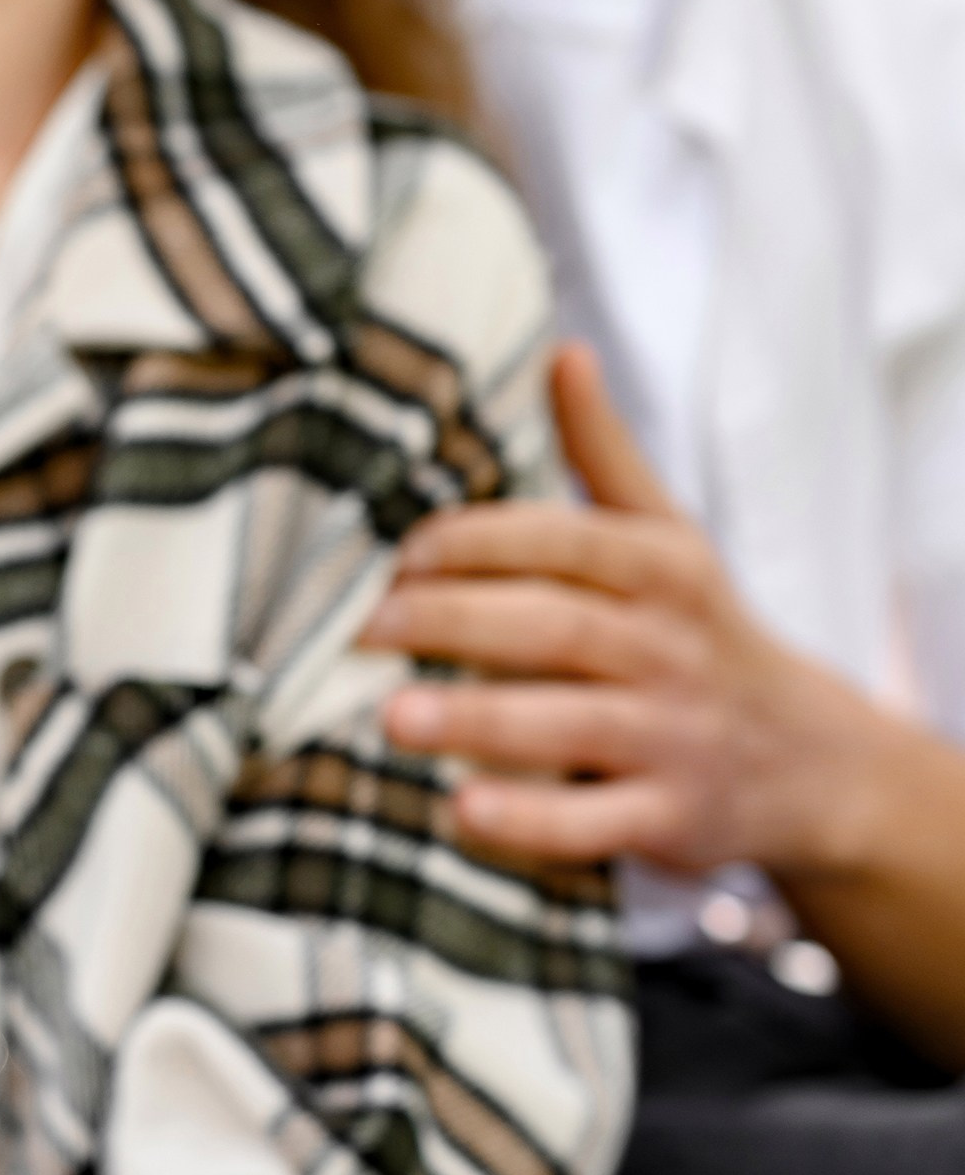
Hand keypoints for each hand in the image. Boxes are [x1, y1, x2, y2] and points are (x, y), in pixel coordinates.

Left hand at [360, 343, 865, 879]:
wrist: (810, 759)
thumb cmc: (700, 633)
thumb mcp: (670, 537)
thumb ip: (607, 454)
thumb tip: (563, 352)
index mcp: (660, 571)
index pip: (564, 543)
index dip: (480, 544)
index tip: (401, 555)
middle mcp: (668, 649)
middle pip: (555, 627)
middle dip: (456, 624)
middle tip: (365, 630)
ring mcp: (670, 737)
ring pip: (570, 722)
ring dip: (480, 720)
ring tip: (393, 717)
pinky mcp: (668, 817)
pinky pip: (595, 822)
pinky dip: (532, 820)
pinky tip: (463, 809)